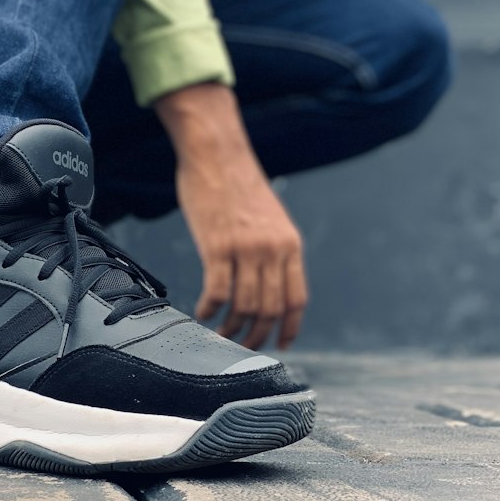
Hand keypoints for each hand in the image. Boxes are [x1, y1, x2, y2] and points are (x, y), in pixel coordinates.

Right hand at [155, 83, 307, 350]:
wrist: (217, 153)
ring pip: (244, 306)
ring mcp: (246, 248)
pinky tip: (202, 313)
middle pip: (270, 310)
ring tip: (220, 334)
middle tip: (242, 347)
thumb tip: (267, 285)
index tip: (281, 345)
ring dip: (232, 329)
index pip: (297, 299)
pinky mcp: (217, 245)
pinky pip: (217, 292)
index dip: (290, 328)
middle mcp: (273, 249)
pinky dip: (210, 310)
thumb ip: (273, 249)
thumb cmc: (238, 183)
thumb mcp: (269, 217)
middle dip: (256, 336)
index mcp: (290, 243)